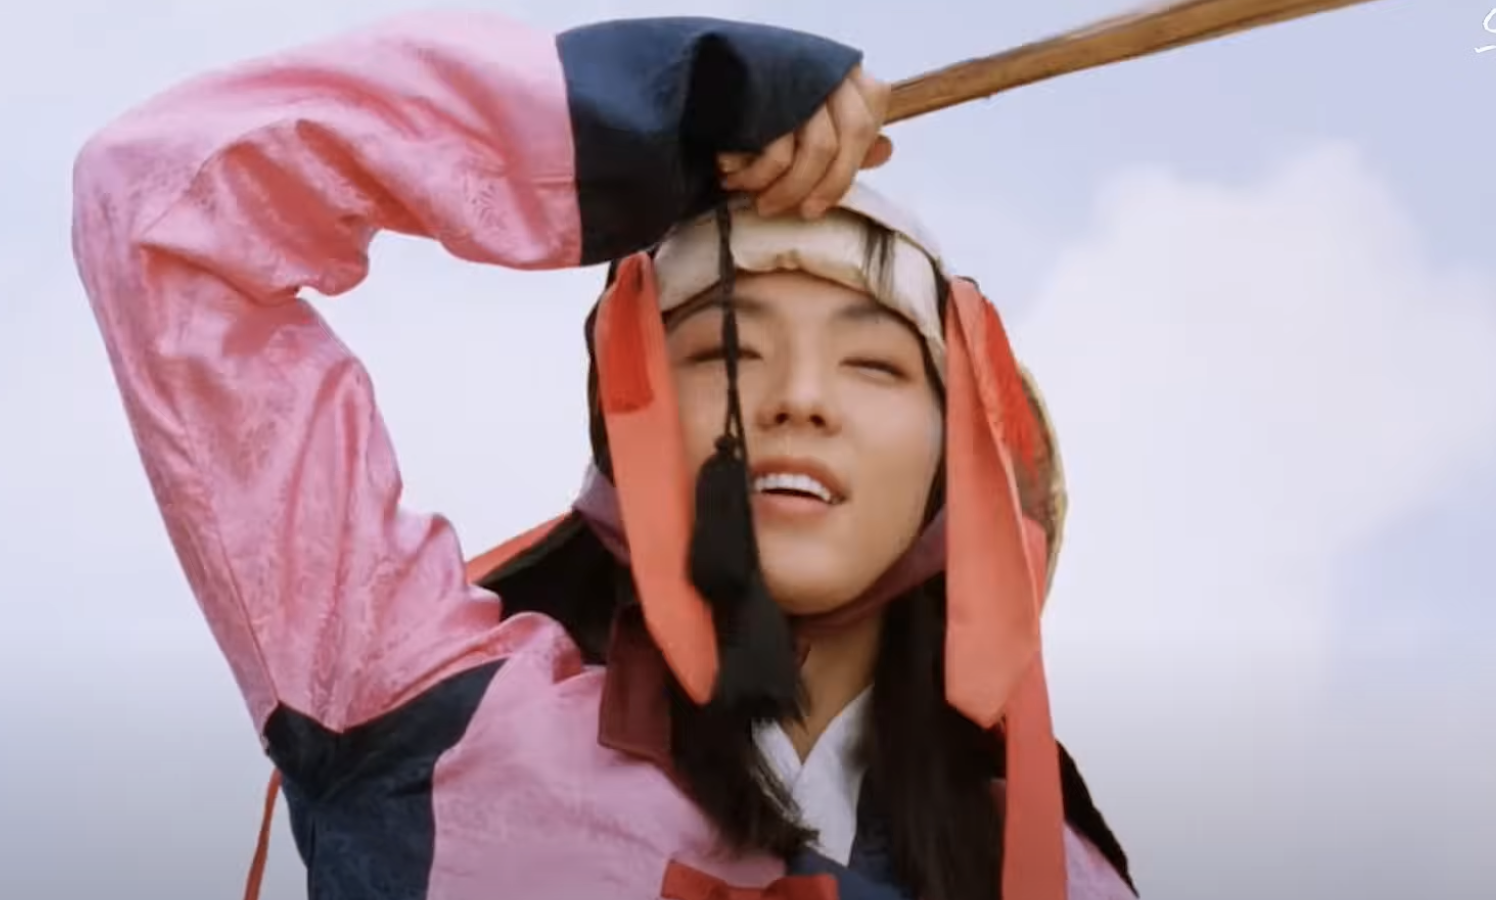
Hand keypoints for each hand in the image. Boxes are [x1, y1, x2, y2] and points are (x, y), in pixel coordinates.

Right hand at [716, 66, 892, 219]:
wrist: (703, 67)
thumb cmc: (765, 99)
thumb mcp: (814, 111)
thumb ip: (847, 133)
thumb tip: (886, 151)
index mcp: (848, 76)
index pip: (866, 127)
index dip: (848, 170)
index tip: (822, 202)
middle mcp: (830, 73)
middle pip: (852, 137)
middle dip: (828, 186)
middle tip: (803, 214)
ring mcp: (801, 81)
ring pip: (818, 150)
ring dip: (789, 189)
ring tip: (763, 204)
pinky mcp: (766, 96)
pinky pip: (778, 151)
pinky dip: (758, 177)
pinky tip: (736, 181)